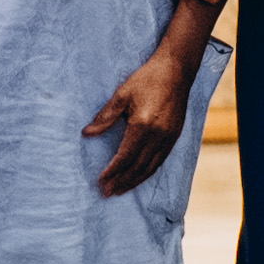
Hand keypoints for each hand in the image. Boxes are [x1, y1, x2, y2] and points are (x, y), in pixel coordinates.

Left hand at [85, 48, 196, 198]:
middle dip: (121, 182)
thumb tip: (87, 133)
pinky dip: (148, 172)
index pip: (125, 156)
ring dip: (134, 181)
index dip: (112, 171)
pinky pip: (160, 161)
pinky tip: (139, 177)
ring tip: (120, 190)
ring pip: (150, 167)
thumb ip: (105, 116)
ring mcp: (169, 137)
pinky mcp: (175, 136)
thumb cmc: (147, 79)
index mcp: (143, 125)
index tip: (101, 181)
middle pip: (138, 167)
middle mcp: (158, 135)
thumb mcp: (122, 94)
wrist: (177, 70)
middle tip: (107, 193)